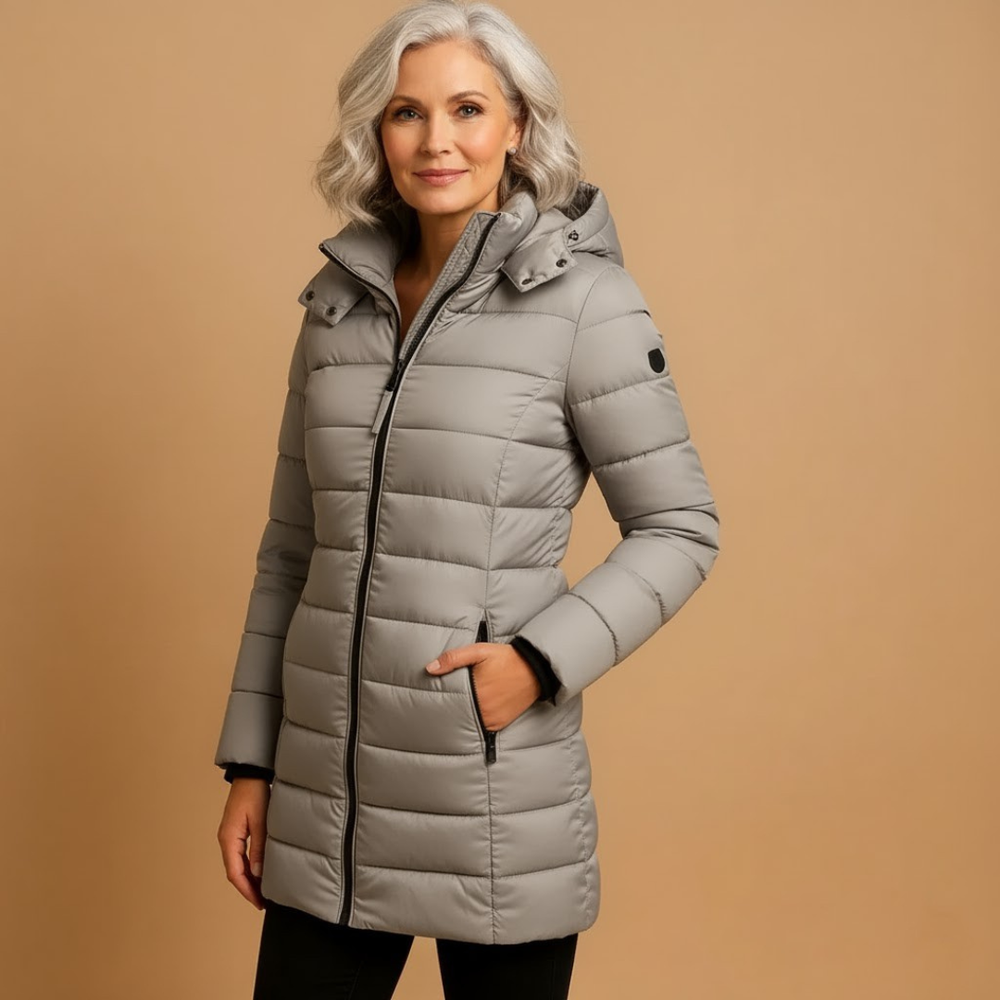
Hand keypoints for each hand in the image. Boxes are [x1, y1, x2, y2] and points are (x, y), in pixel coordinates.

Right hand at [217, 777, 270, 909]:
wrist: (251, 775)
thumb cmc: (255, 794)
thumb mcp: (261, 822)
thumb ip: (259, 848)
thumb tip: (257, 874)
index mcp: (228, 839)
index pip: (234, 873)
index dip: (246, 890)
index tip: (259, 902)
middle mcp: (225, 839)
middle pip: (234, 871)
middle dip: (247, 888)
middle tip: (263, 901)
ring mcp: (229, 835)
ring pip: (236, 864)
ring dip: (248, 878)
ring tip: (263, 890)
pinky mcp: (235, 831)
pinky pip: (239, 855)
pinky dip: (248, 866)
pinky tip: (259, 871)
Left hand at [426, 640, 541, 730]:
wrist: (535, 668)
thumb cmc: (505, 658)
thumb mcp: (479, 652)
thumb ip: (453, 659)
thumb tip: (430, 668)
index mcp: (475, 693)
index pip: (449, 702)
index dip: (440, 700)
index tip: (431, 698)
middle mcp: (483, 709)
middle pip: (458, 713)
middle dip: (450, 708)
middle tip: (438, 705)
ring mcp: (492, 719)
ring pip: (469, 722)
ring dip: (462, 716)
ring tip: (456, 707)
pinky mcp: (499, 723)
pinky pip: (482, 726)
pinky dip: (476, 720)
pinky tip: (472, 711)